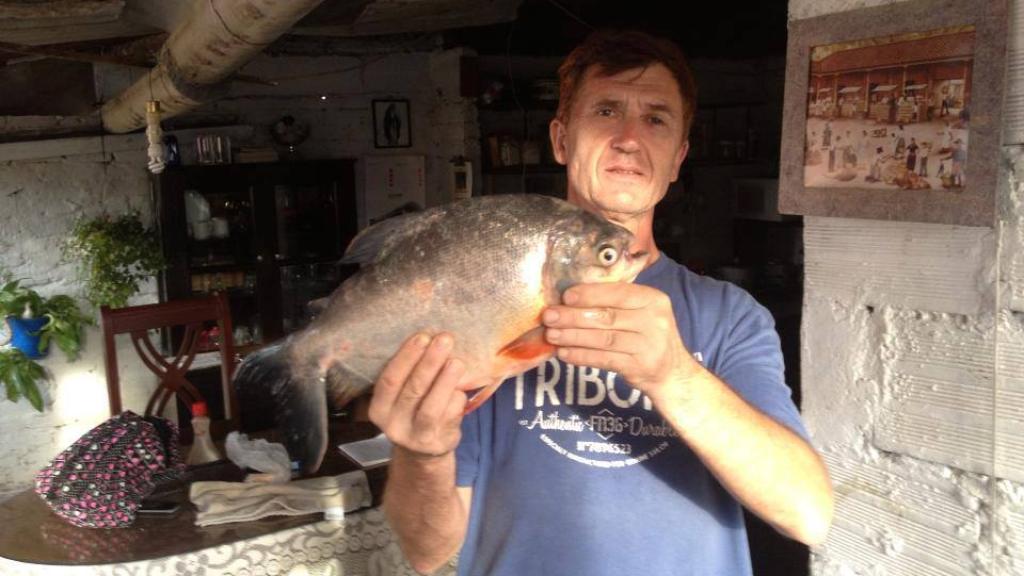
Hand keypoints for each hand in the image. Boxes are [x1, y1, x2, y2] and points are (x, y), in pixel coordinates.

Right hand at [369, 332, 467, 457]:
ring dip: (445, 381)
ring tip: (457, 361)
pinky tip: (462, 388)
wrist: (423, 452)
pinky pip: (449, 417)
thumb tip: (432, 339)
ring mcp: (416, 437)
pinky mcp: (438, 443)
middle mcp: (393, 425)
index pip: (389, 380)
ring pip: (431, 407)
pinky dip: (457, 398)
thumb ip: (409, 375)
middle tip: (444, 339)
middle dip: (430, 362)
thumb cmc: (413, 412)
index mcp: (379, 409)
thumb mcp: (400, 398)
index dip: (406, 357)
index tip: (422, 336)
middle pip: (412, 390)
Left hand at [542, 283, 701, 400]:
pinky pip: (604, 359)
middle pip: (607, 316)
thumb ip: (614, 303)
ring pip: (603, 339)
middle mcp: (654, 320)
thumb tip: (569, 298)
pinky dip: (582, 356)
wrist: (671, 372)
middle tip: (549, 317)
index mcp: (653, 299)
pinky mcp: (639, 367)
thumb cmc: (646, 335)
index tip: (565, 296)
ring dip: (573, 336)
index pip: (618, 292)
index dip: (590, 294)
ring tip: (552, 335)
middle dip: (573, 316)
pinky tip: (564, 353)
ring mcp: (648, 345)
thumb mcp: (640, 312)